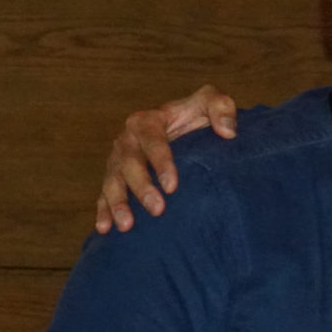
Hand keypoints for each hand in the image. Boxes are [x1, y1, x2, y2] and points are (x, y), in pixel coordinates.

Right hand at [95, 85, 238, 233]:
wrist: (186, 130)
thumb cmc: (200, 117)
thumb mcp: (213, 103)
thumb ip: (221, 107)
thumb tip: (227, 131)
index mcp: (148, 120)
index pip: (152, 140)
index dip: (161, 162)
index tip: (173, 186)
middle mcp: (128, 139)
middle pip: (129, 163)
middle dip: (141, 187)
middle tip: (158, 210)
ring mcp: (118, 159)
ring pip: (113, 180)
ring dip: (118, 203)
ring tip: (127, 226)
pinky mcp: (115, 176)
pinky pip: (104, 194)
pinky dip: (103, 211)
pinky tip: (104, 229)